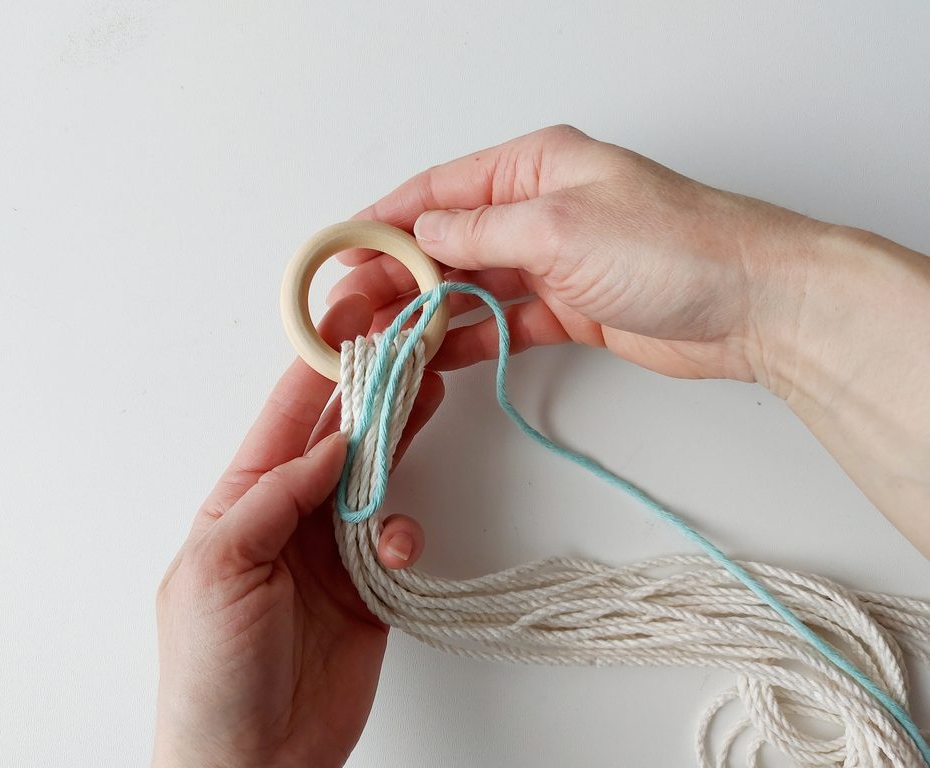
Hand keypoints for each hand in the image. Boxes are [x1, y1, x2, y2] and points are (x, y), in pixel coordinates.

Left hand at [153, 294, 441, 767]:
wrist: (253, 764)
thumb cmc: (210, 673)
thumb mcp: (216, 570)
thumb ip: (271, 499)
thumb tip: (326, 446)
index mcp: (242, 501)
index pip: (287, 416)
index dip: (320, 361)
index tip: (354, 314)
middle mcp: (289, 515)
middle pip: (341, 434)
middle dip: (375, 386)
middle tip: (412, 337)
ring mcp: (331, 549)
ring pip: (376, 475)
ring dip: (402, 439)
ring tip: (432, 392)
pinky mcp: (369, 586)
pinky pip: (397, 537)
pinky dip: (406, 532)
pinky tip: (399, 545)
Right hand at [330, 124, 817, 382]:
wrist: (752, 303)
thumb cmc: (673, 244)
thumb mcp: (558, 225)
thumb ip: (480, 233)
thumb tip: (421, 236)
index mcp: (535, 166)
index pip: (440, 190)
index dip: (385, 220)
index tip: (342, 250)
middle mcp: (540, 209)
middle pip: (449, 241)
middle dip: (397, 273)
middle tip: (352, 306)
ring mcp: (555, 261)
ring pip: (471, 284)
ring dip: (427, 310)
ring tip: (381, 336)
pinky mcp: (572, 308)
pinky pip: (503, 321)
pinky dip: (469, 336)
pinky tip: (434, 355)